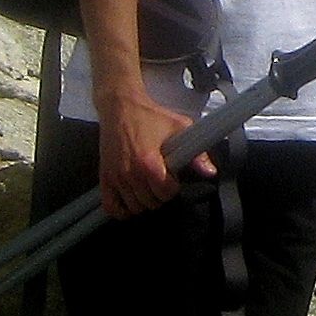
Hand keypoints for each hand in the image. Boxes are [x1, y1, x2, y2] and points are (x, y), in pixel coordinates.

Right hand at [97, 89, 206, 218]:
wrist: (121, 106)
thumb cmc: (150, 116)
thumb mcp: (179, 128)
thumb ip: (196, 153)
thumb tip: (210, 172)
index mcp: (149, 163)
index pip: (165, 193)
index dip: (173, 187)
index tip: (173, 178)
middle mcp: (130, 173)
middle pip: (150, 202)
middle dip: (159, 195)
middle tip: (161, 182)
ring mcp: (115, 177)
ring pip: (134, 206)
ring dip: (143, 201)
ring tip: (148, 187)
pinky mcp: (104, 177)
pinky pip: (111, 206)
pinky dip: (121, 209)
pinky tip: (130, 201)